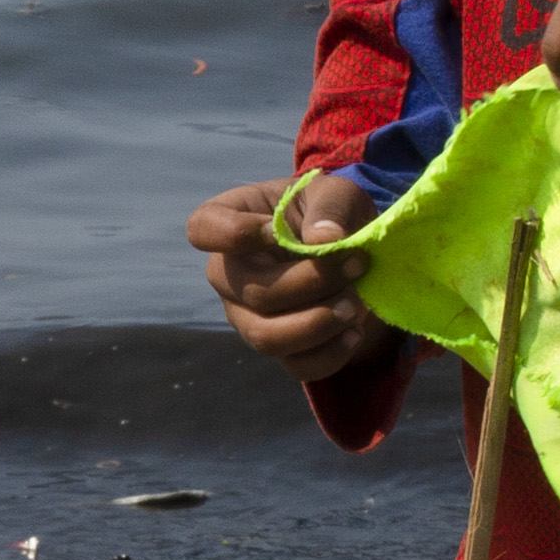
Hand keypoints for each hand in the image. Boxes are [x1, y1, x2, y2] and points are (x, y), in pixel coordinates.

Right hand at [189, 173, 387, 382]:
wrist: (352, 254)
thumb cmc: (331, 214)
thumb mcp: (338, 194)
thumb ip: (330, 208)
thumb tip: (324, 239)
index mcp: (230, 222)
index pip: (202, 229)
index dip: (232, 234)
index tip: (275, 230)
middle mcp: (229, 274)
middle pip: (252, 292)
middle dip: (310, 281)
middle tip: (357, 264)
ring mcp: (247, 316)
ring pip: (266, 337)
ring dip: (317, 323)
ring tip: (356, 305)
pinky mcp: (278, 347)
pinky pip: (296, 365)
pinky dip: (332, 352)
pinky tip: (356, 331)